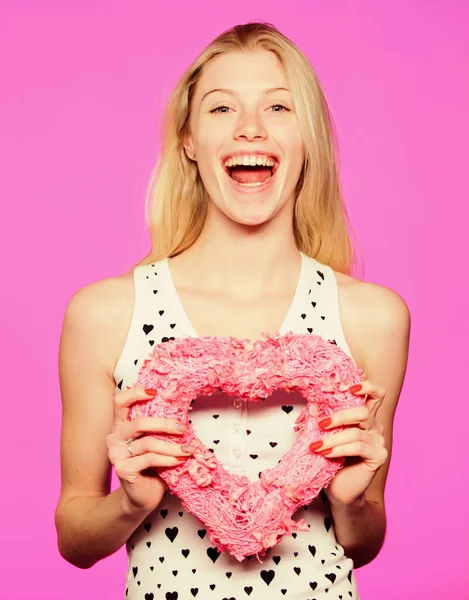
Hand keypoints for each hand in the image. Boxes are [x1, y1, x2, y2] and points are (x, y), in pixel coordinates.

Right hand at [106, 387, 195, 514]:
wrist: (143, 496)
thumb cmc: (152, 465)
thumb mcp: (154, 441)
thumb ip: (158, 428)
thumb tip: (180, 411)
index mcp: (120, 426)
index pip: (120, 402)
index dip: (135, 394)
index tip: (155, 393)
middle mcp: (114, 437)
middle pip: (139, 423)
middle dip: (165, 424)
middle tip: (183, 428)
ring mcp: (116, 454)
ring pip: (148, 443)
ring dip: (172, 446)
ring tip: (187, 449)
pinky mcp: (122, 469)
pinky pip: (149, 459)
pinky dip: (168, 459)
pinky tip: (179, 460)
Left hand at [309, 380, 387, 506]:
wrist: (339, 489)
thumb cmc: (331, 458)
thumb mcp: (324, 435)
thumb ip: (321, 419)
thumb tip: (314, 405)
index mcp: (365, 415)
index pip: (376, 394)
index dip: (367, 387)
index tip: (349, 388)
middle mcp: (375, 425)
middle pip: (363, 411)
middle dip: (340, 416)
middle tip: (321, 423)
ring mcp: (379, 441)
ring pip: (356, 432)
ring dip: (333, 438)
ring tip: (316, 445)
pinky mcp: (379, 456)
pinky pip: (358, 447)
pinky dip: (339, 449)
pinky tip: (326, 453)